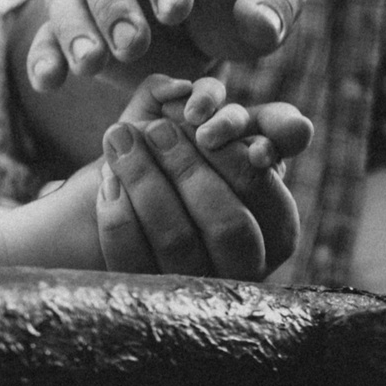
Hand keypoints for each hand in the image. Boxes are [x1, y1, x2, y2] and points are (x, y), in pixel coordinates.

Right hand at [23, 0, 306, 91]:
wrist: (201, 24)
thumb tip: (259, 22)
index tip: (176, 11)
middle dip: (116, 7)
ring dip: (76, 31)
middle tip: (134, 45)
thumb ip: (275, 3)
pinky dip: (43, 57)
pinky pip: (46, 35)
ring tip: (90, 65)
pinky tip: (49, 82)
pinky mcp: (70, 23)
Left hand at [95, 75, 313, 279]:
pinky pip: (132, 256)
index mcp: (277, 227)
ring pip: (176, 239)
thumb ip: (216, 114)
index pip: (262, 192)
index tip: (201, 125)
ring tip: (118, 136)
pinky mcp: (151, 294)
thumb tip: (184, 91)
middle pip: (227, 222)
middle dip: (187, 168)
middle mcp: (247, 265)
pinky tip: (107, 179)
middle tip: (157, 129)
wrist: (119, 218)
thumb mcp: (206, 141)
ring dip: (144, 179)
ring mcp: (198, 286)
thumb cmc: (180, 168)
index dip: (233, 157)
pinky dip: (117, 212)